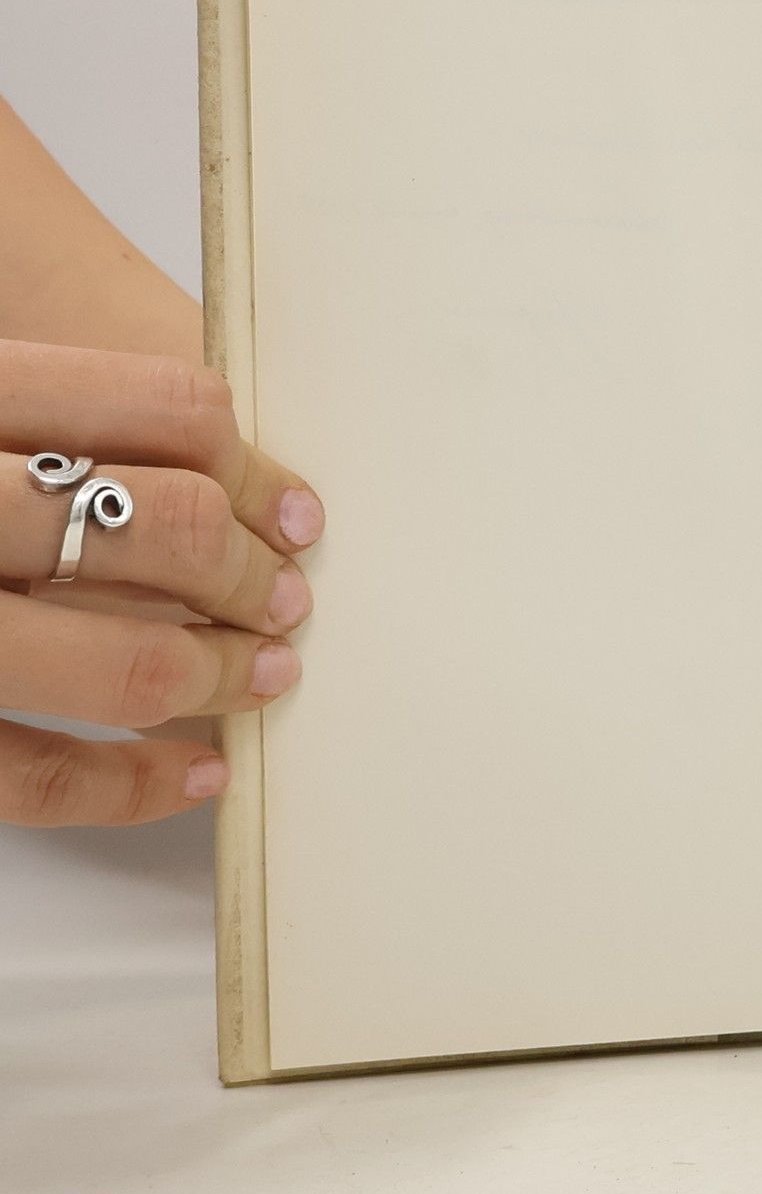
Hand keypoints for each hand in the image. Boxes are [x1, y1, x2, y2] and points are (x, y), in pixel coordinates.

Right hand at [0, 338, 322, 825]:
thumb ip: (57, 427)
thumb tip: (227, 493)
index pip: (168, 409)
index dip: (255, 469)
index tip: (292, 514)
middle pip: (161, 525)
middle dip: (248, 573)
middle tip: (283, 598)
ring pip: (124, 661)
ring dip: (220, 672)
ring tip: (260, 672)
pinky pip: (38, 774)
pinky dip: (135, 785)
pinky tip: (195, 772)